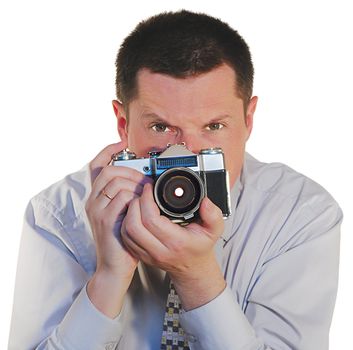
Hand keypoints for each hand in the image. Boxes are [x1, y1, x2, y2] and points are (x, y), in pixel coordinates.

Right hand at [85, 142, 151, 316]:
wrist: (115, 266)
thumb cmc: (123, 239)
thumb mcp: (124, 214)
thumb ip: (128, 196)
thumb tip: (145, 180)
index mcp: (97, 197)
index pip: (96, 166)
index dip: (108, 151)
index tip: (121, 143)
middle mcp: (93, 201)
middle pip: (108, 171)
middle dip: (130, 171)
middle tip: (145, 181)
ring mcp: (97, 210)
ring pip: (116, 183)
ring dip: (135, 185)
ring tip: (146, 195)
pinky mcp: (105, 220)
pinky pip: (122, 199)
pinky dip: (135, 198)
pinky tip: (142, 205)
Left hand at [121, 183, 225, 309]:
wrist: (193, 268)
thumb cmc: (200, 247)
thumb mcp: (214, 230)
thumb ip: (213, 215)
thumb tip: (205, 202)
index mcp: (176, 242)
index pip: (151, 220)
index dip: (146, 200)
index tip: (150, 189)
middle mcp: (159, 250)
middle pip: (134, 226)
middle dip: (135, 204)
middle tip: (143, 194)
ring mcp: (148, 254)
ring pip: (126, 232)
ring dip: (129, 213)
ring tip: (139, 202)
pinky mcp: (140, 255)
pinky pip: (125, 238)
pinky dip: (126, 223)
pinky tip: (135, 214)